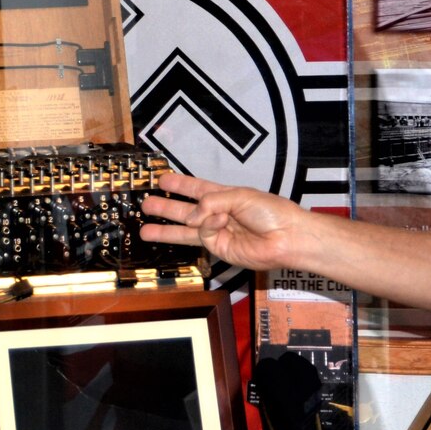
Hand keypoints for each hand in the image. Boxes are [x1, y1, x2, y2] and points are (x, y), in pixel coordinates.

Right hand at [140, 173, 310, 272]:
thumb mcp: (239, 195)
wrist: (286, 237)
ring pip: (185, 229)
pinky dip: (208, 226)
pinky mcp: (218, 249)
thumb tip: (192, 217)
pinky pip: (204, 234)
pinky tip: (217, 221)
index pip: (196, 188)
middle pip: (185, 209)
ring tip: (144, 230)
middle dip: (165, 207)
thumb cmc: (270, 212)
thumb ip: (211, 201)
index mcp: (225, 196)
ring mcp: (217, 233)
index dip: (180, 184)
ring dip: (165, 229)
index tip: (162, 180)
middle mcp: (218, 214)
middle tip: (146, 204)